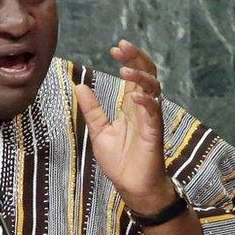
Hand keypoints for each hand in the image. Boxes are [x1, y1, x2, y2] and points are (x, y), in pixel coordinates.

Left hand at [73, 39, 177, 214]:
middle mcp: (142, 108)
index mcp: (130, 106)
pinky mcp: (154, 133)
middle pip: (146, 75)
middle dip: (136, 59)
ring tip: (124, 69)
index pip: (133, 75)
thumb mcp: (100, 131)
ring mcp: (150, 119)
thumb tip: (79, 86)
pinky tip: (135, 97)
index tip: (115, 48)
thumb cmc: (120, 161)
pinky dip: (146, 103)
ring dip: (140, 77)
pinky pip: (154, 113)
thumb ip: (92, 109)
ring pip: (153, 89)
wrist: (132, 186)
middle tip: (122, 47)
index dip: (128, 59)